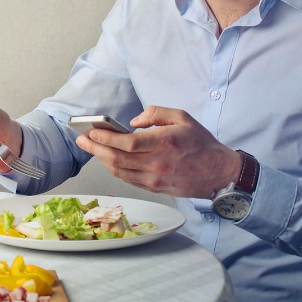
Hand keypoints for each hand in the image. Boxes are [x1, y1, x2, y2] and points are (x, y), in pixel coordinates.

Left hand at [75, 105, 240, 197]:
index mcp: (165, 143)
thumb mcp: (182, 118)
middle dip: (95, 149)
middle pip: (118, 158)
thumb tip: (132, 122)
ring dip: (102, 160)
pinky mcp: (156, 188)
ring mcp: (156, 179)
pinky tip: (108, 159)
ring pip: (120, 171)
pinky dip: (115, 169)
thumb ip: (156, 113)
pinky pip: (128, 179)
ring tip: (91, 148)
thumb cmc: (201, 143)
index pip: (128, 143)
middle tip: (82, 140)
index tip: (91, 132)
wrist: (220, 173)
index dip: (106, 138)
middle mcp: (158, 163)